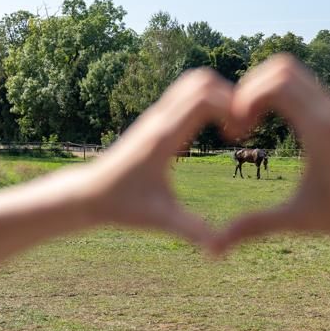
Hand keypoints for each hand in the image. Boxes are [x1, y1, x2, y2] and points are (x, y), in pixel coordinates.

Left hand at [46, 68, 232, 245]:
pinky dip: (208, 99)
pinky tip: (215, 129)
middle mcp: (160, 118)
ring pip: (194, 80)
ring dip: (219, 94)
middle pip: (201, 79)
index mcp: (164, 138)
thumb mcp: (160, 220)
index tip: (239, 134)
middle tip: (241, 126)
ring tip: (232, 127)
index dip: (231, 107)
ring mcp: (157, 114)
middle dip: (230, 94)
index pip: (203, 98)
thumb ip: (192, 231)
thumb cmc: (123, 207)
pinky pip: (187, 93)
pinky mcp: (157, 118)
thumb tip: (219, 251)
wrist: (88, 194)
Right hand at [213, 54, 329, 252]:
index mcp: (321, 129)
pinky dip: (279, 93)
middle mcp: (329, 110)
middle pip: (281, 66)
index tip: (237, 130)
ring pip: (293, 71)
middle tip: (239, 122)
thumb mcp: (302, 220)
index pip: (277, 82)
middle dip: (250, 86)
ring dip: (264, 87)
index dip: (245, 97)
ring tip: (250, 122)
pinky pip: (302, 85)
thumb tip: (216, 247)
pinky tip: (270, 124)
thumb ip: (256, 227)